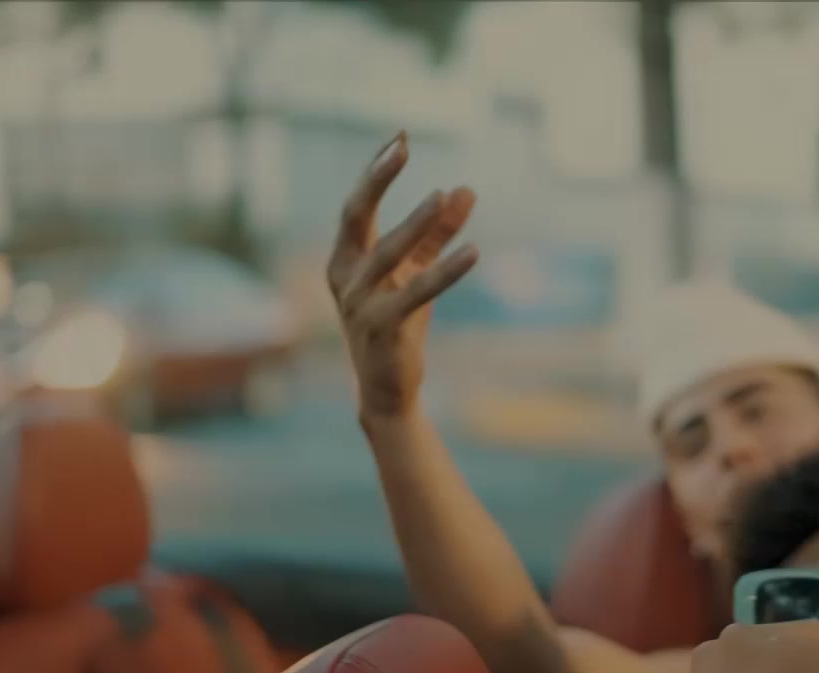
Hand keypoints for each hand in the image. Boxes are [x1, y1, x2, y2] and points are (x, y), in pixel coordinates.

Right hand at [326, 132, 479, 418]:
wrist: (387, 389)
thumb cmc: (398, 324)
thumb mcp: (417, 272)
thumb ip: (438, 233)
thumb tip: (465, 190)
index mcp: (344, 259)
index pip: (356, 206)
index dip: (375, 171)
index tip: (399, 137)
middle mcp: (344, 277)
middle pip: (356, 215)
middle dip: (377, 178)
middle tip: (401, 146)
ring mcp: (358, 303)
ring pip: (388, 253)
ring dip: (417, 222)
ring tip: (443, 193)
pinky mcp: (383, 328)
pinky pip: (416, 292)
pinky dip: (445, 271)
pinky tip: (474, 252)